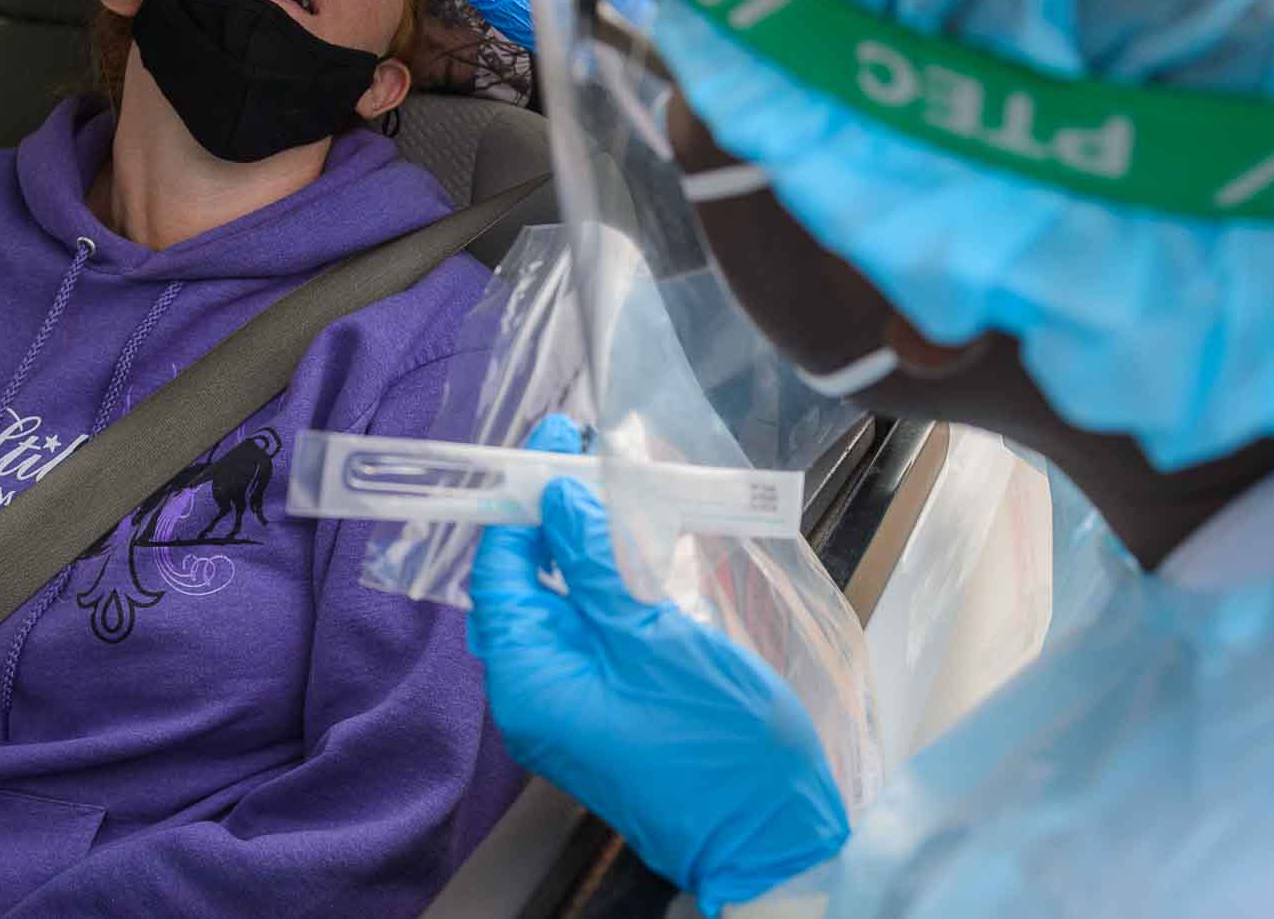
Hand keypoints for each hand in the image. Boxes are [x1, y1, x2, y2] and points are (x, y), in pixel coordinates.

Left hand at [468, 418, 847, 913]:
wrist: (771, 833)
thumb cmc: (716, 743)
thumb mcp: (654, 636)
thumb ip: (597, 565)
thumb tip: (556, 501)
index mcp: (530, 682)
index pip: (501, 571)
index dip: (523, 500)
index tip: (553, 440)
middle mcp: (538, 696)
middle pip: (527, 586)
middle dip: (553, 517)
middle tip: (588, 454)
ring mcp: (574, 706)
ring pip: (564, 607)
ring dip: (586, 547)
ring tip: (619, 489)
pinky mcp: (611, 709)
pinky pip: (594, 634)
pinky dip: (610, 585)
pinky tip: (640, 550)